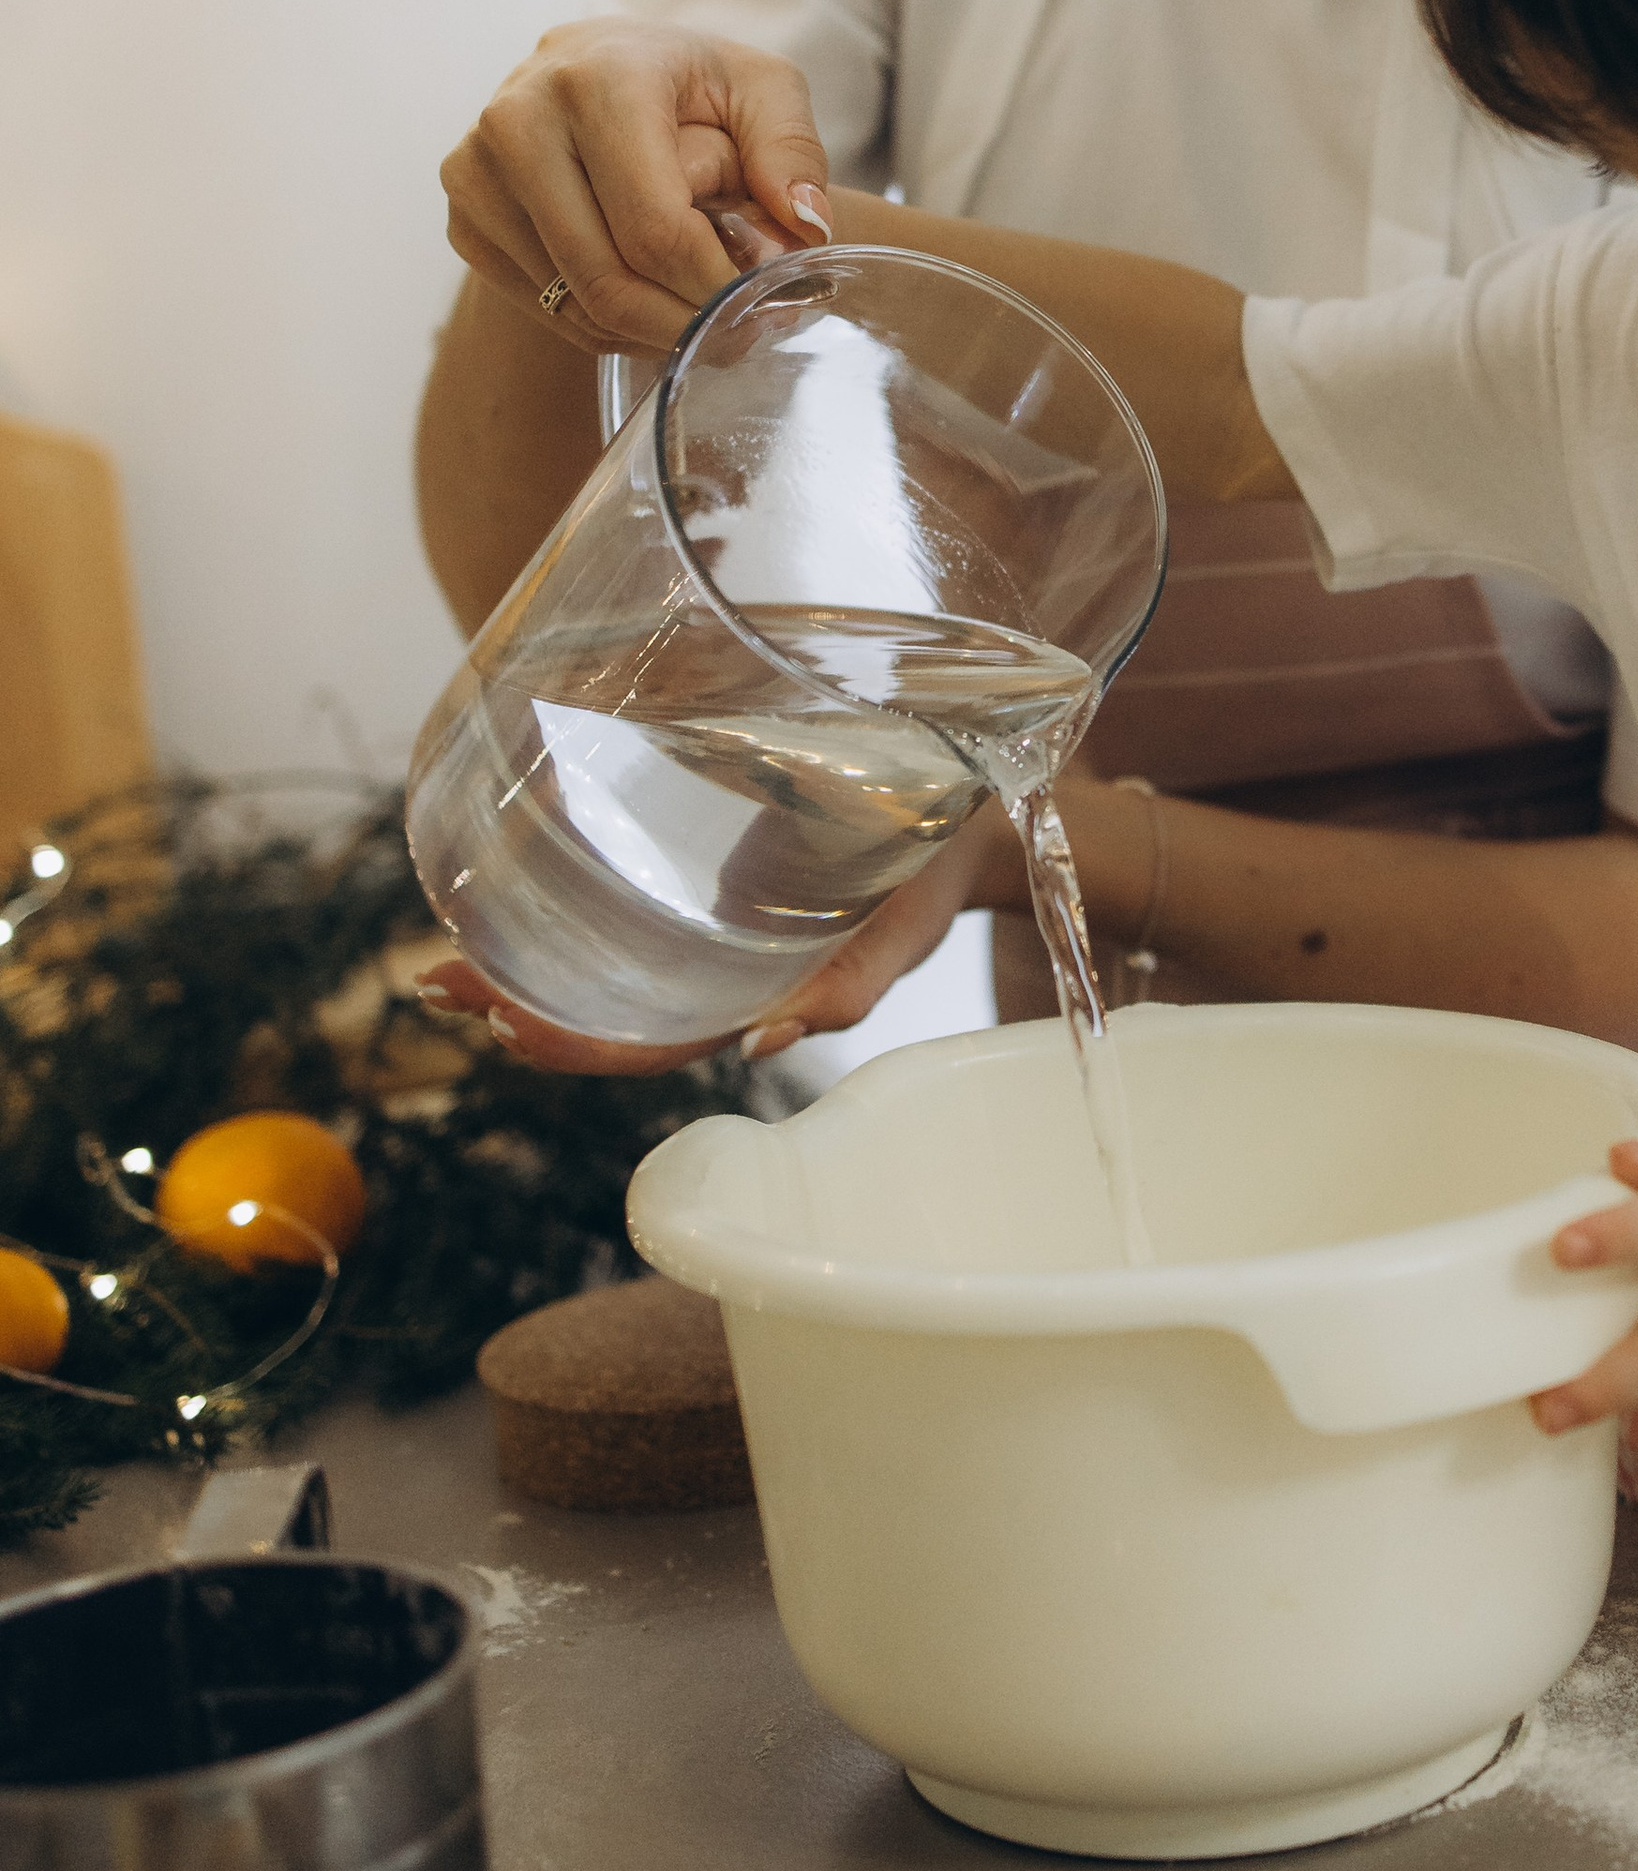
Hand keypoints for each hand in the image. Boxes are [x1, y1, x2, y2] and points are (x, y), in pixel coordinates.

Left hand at [413, 815, 1026, 1077]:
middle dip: (519, 1010)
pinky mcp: (703, 894)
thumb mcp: (905, 927)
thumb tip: (761, 1043)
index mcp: (765, 1003)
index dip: (578, 1046)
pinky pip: (623, 929)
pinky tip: (506, 914)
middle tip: (437, 987)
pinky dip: (560, 928)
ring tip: (441, 969)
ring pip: (604, 980)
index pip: (654, 1046)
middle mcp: (724, 984)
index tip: (505, 1023)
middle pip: (608, 1020)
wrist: (967, 824)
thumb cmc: (936, 877)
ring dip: (522, 977)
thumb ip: (850, 987)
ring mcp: (709, 943)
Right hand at [441, 17, 835, 358]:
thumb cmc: (686, 83)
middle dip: (685, 323)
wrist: (597, 69)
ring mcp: (476, 173)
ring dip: (651, 330)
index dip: (713, 287)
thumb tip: (803, 226)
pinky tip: (647, 296)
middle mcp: (519, 119)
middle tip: (739, 334)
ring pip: (573, 304)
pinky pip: (544, 309)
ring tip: (700, 309)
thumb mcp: (761, 88)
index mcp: (597, 78)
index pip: (653, 227)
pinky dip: (606, 326)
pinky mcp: (463, 218)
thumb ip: (792, 150)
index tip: (759, 309)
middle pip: (606, 278)